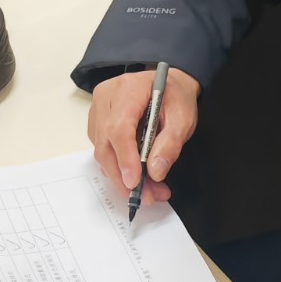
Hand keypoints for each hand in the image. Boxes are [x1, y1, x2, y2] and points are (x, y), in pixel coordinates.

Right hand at [87, 67, 199, 203]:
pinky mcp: (97, 123)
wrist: (168, 84)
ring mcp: (98, 110)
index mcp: (128, 89)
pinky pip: (103, 150)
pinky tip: (137, 176)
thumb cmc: (174, 96)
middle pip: (105, 144)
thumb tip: (155, 171)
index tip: (135, 182)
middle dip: (124, 176)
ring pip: (102, 151)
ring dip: (122, 176)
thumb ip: (170, 143)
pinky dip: (118, 168)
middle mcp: (106, 98)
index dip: (125, 158)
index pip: (119, 127)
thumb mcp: (183, 117)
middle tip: (147, 197)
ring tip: (150, 190)